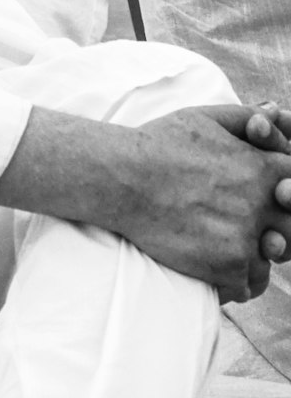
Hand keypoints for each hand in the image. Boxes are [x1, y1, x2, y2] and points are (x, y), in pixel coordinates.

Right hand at [117, 105, 290, 302]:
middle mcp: (261, 205)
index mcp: (264, 168)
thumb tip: (274, 112)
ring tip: (232, 245)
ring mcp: (246, 239)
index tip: (272, 199)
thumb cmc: (160, 143)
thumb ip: (247, 116)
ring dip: (258, 254)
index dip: (286, 194)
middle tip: (255, 227)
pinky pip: (250, 285)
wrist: (122, 179)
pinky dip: (238, 280)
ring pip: (273, 258)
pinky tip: (219, 265)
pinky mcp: (226, 267)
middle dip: (279, 227)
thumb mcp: (205, 117)